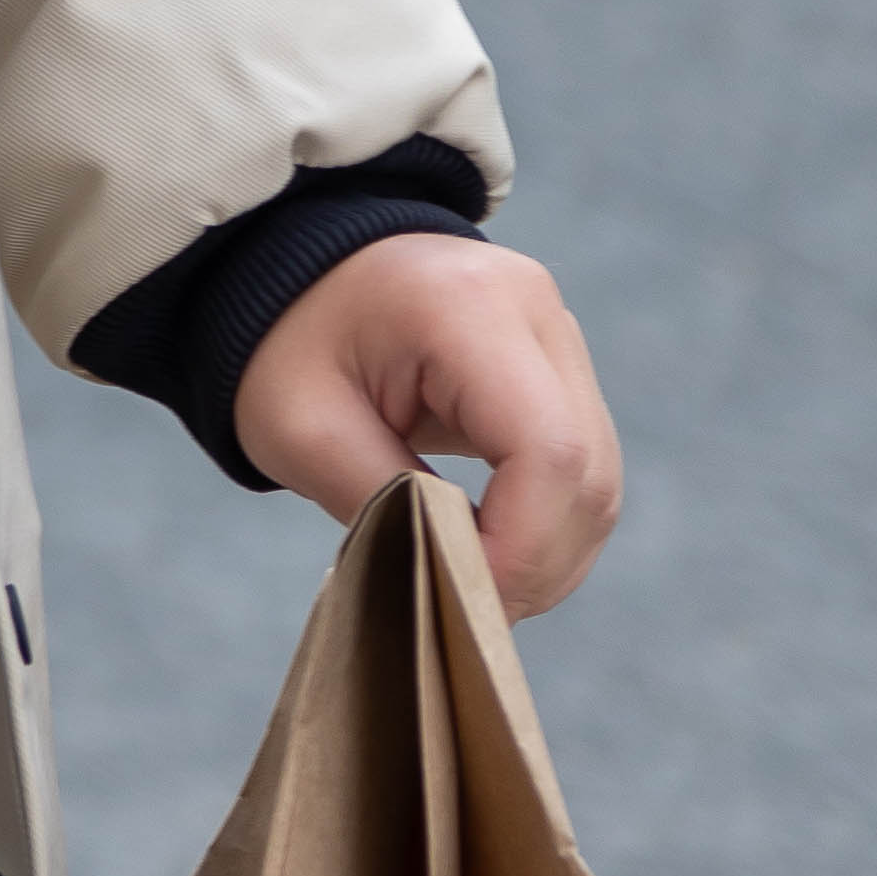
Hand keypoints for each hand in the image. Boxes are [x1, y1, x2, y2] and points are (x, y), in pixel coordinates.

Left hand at [230, 231, 621, 618]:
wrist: (285, 268)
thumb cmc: (280, 342)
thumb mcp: (303, 431)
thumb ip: (390, 507)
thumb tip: (465, 584)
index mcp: (466, 307)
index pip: (546, 452)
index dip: (521, 547)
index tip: (463, 599)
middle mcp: (532, 307)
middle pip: (586, 470)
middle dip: (537, 562)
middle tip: (464, 608)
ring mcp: (552, 327)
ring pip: (596, 475)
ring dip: (548, 550)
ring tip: (473, 582)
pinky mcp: (553, 356)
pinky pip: (580, 460)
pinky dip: (545, 520)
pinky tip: (490, 546)